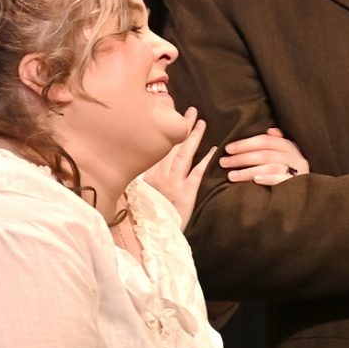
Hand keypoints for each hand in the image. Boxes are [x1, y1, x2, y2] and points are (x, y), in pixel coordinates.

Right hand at [143, 106, 216, 225]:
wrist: (148, 237)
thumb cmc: (142, 217)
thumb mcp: (134, 196)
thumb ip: (138, 180)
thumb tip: (137, 165)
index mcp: (144, 174)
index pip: (156, 148)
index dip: (165, 132)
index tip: (171, 116)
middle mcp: (157, 175)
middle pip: (170, 146)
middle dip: (181, 127)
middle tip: (191, 110)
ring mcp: (172, 184)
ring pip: (184, 155)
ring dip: (193, 137)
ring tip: (202, 121)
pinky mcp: (186, 194)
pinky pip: (197, 174)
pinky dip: (205, 160)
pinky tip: (215, 149)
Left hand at [221, 125, 309, 185]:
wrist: (303, 198)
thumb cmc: (287, 173)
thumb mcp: (284, 156)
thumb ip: (276, 143)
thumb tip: (271, 130)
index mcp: (290, 147)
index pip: (265, 141)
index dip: (245, 143)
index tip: (227, 149)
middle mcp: (295, 157)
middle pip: (265, 154)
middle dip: (241, 158)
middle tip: (223, 162)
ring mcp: (298, 171)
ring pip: (270, 167)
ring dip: (248, 171)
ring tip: (230, 176)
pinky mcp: (298, 185)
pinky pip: (282, 180)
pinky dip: (268, 179)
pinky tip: (255, 181)